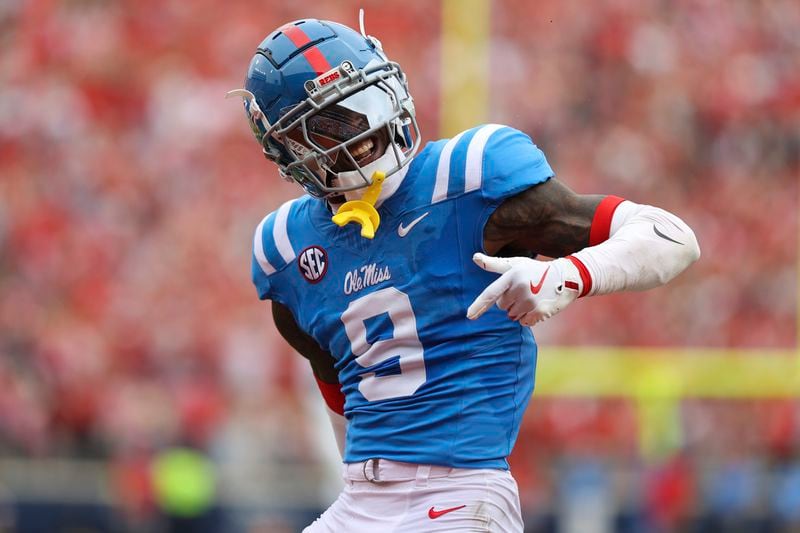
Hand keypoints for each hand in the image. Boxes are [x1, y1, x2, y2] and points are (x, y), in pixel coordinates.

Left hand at [466, 253, 581, 325]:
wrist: (565, 277)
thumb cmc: (535, 270)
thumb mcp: (515, 264)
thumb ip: (494, 264)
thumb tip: (474, 257)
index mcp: (511, 276)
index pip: (491, 293)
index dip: (479, 306)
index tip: (469, 316)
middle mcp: (520, 288)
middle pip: (502, 306)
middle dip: (509, 301)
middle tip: (524, 290)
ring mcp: (530, 301)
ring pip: (512, 315)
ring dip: (518, 309)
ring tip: (532, 296)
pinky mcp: (539, 312)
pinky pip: (523, 322)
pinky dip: (527, 317)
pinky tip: (537, 305)